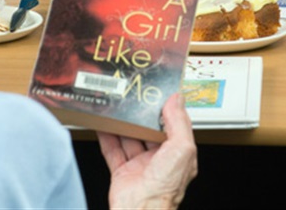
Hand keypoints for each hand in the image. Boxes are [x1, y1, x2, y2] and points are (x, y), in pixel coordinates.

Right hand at [100, 94, 197, 209]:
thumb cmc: (165, 189)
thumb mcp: (182, 149)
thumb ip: (179, 123)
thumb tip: (176, 100)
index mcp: (179, 155)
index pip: (175, 126)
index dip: (168, 110)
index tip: (159, 95)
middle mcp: (160, 161)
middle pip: (149, 131)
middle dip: (142, 117)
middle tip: (135, 99)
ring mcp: (140, 167)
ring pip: (130, 139)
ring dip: (123, 125)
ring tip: (118, 108)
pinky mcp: (122, 173)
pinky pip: (113, 151)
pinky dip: (107, 138)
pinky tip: (104, 126)